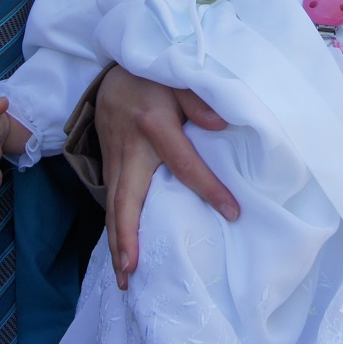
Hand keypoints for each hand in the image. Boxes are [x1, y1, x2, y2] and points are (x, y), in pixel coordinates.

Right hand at [96, 67, 233, 288]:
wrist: (115, 67)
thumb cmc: (154, 74)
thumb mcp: (180, 76)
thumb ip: (200, 100)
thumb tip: (221, 125)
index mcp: (153, 124)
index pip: (184, 164)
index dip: (208, 189)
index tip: (232, 212)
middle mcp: (129, 147)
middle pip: (127, 200)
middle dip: (127, 238)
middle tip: (134, 272)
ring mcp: (115, 157)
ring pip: (114, 206)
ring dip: (116, 242)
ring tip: (125, 276)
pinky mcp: (109, 162)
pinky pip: (113, 198)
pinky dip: (115, 227)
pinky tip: (123, 252)